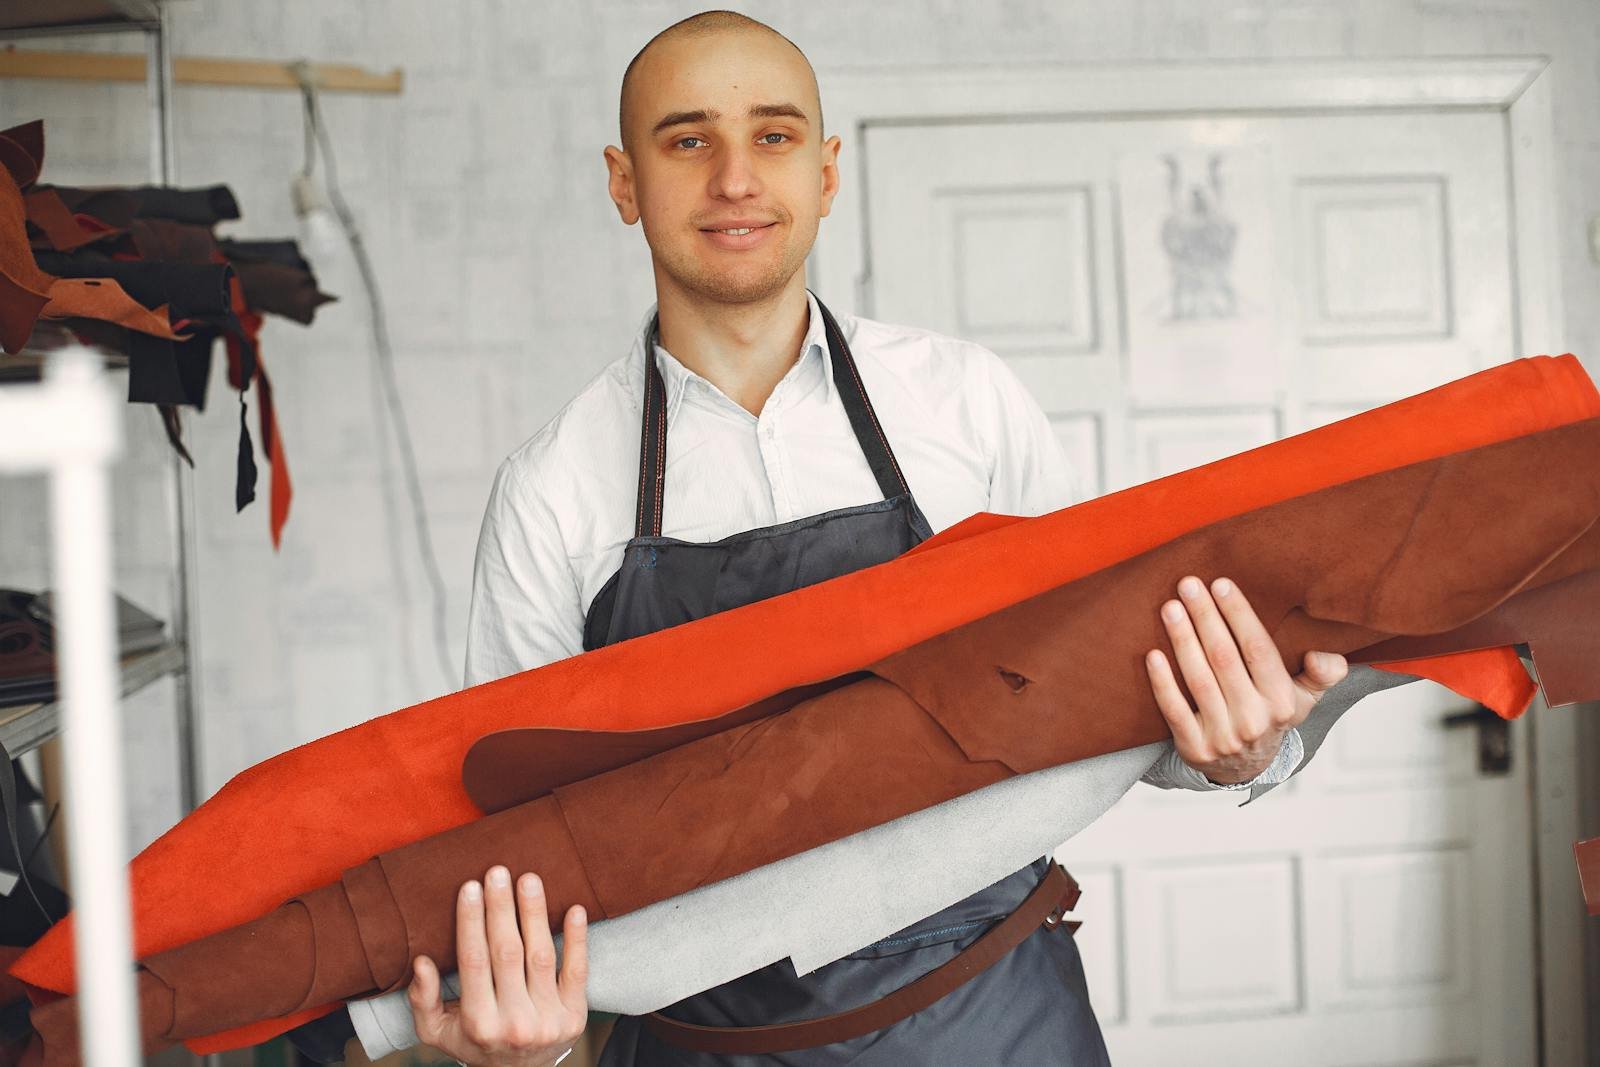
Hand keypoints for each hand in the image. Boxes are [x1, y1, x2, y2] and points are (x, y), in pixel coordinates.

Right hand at [408, 866, 588, 1066]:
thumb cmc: (475, 1041)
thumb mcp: (437, 1032)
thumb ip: (424, 1000)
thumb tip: (421, 963)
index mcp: (479, 1023)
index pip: (474, 962)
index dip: (471, 923)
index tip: (470, 887)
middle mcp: (514, 1023)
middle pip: (507, 954)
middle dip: (501, 909)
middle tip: (498, 872)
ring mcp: (548, 1020)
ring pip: (541, 956)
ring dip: (535, 914)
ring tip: (529, 880)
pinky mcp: (575, 1015)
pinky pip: (577, 971)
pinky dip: (577, 939)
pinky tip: (574, 909)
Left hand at [1145, 575, 1347, 783]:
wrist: (1245, 769)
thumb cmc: (1271, 716)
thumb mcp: (1305, 698)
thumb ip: (1322, 674)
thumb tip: (1324, 656)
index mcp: (1281, 701)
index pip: (1257, 649)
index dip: (1238, 615)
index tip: (1220, 584)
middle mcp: (1253, 719)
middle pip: (1224, 658)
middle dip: (1205, 617)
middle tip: (1188, 585)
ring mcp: (1222, 736)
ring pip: (1198, 679)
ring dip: (1182, 640)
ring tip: (1170, 608)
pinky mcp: (1193, 747)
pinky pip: (1173, 710)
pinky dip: (1162, 682)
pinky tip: (1152, 654)